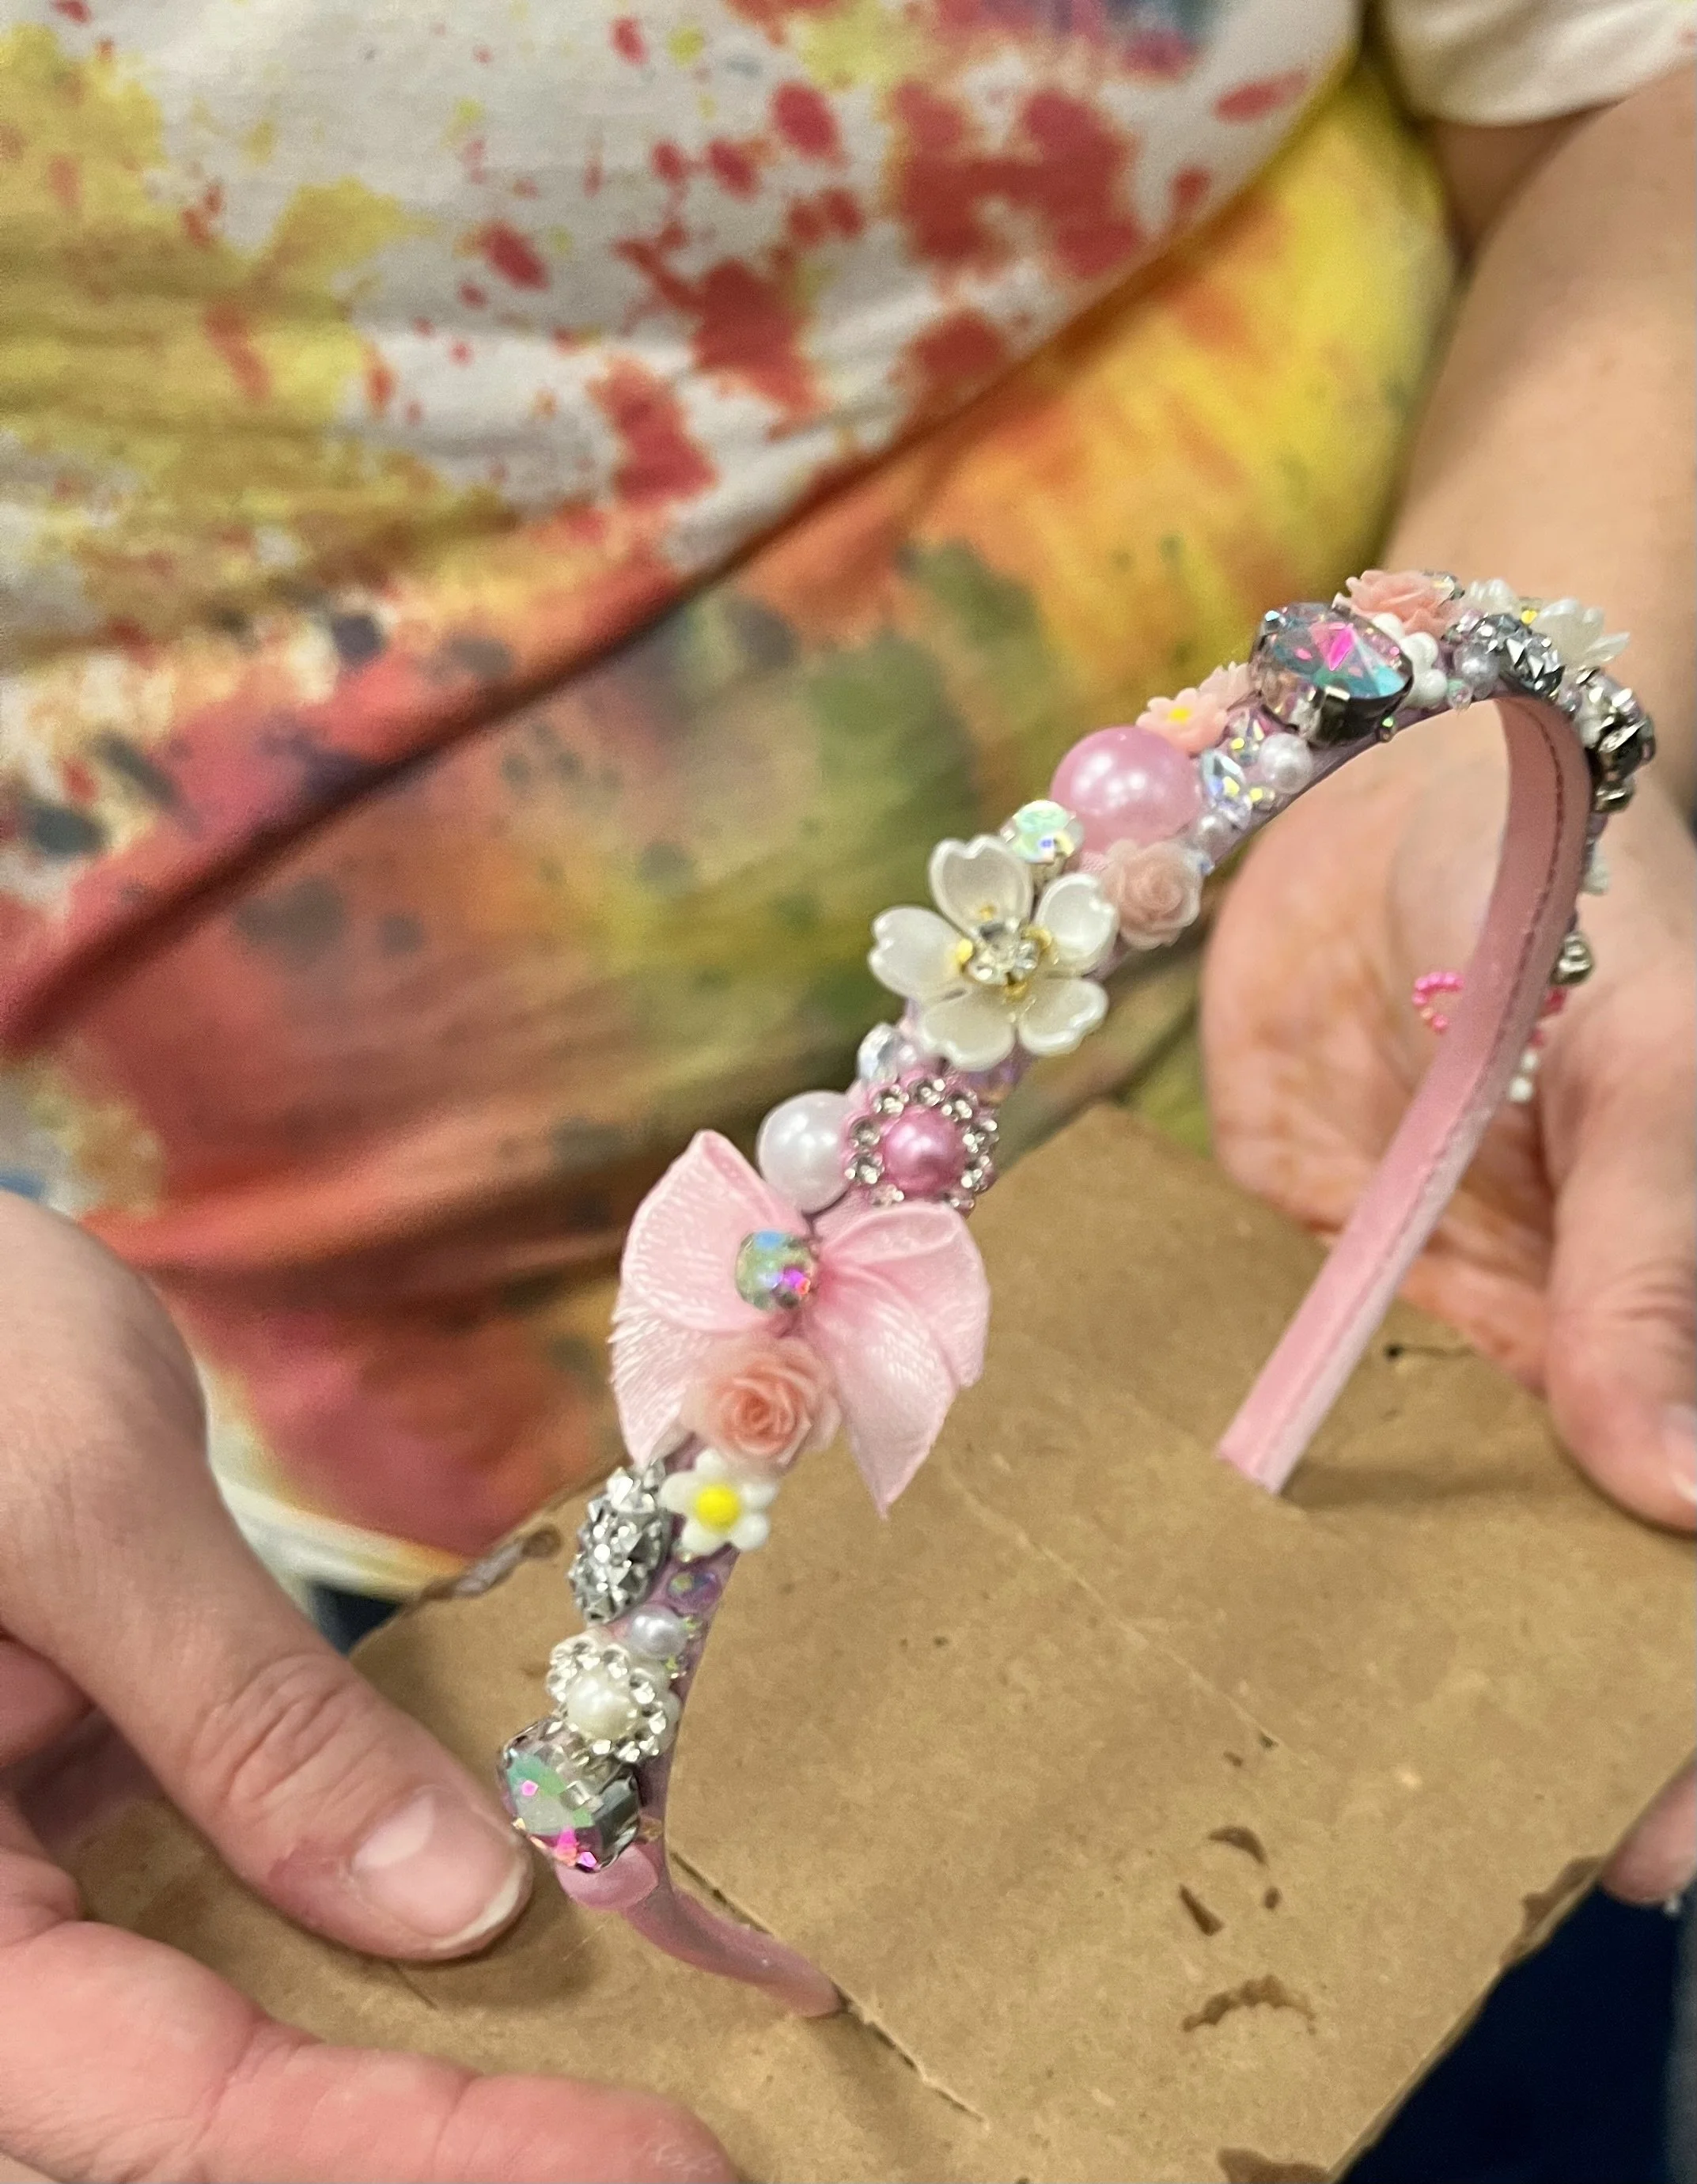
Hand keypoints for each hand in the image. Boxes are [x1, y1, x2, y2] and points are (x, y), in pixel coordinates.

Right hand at [0, 1192, 730, 2183]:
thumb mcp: (79, 1512)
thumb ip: (250, 1724)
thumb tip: (452, 1904)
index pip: (186, 2105)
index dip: (428, 2151)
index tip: (659, 2155)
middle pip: (201, 2121)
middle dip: (432, 2144)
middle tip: (680, 2147)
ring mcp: (18, 1893)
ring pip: (212, 2051)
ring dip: (408, 2080)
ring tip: (611, 2082)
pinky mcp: (70, 1824)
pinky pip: (210, 1938)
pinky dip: (357, 1955)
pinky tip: (492, 1944)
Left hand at [1202, 709, 1694, 1899]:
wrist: (1416, 759)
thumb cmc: (1586, 882)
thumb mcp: (1648, 1058)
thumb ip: (1658, 1266)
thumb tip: (1681, 1501)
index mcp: (1650, 1327)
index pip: (1669, 1546)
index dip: (1663, 1709)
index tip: (1632, 1861)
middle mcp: (1530, 1354)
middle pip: (1518, 1564)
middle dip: (1472, 1700)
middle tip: (1380, 1848)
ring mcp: (1395, 1319)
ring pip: (1372, 1507)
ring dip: (1319, 1615)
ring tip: (1231, 1755)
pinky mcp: (1274, 1261)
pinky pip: (1243, 1388)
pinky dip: (1202, 1472)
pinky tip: (1127, 1567)